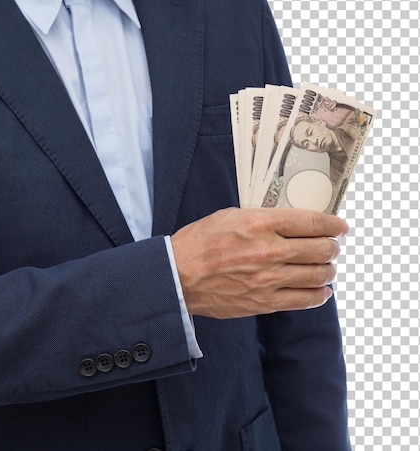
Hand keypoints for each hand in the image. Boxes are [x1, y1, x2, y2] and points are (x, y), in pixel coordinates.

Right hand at [171, 207, 348, 318]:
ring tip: (326, 268)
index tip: (340, 227)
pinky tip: (321, 291)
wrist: (178, 277)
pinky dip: (319, 295)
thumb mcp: (229, 216)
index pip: (311, 222)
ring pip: (318, 275)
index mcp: (260, 223)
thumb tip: (290, 222)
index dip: (333, 224)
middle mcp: (269, 251)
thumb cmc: (198, 244)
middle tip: (332, 247)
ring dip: (328, 271)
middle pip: (321, 249)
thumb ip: (261, 218)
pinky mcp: (265, 302)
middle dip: (332, 248)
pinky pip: (304, 300)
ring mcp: (269, 279)